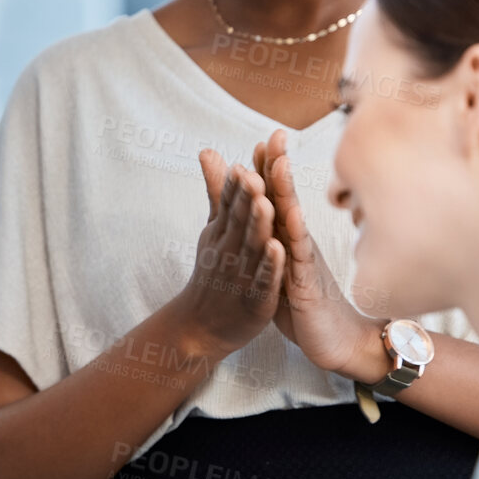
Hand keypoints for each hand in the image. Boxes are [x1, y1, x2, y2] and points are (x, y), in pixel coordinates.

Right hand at [169, 153, 284, 357]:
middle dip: (248, 197)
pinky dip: (269, 265)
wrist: (200, 326)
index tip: (250, 154)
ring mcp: (240, 274)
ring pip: (252, 247)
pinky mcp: (255, 298)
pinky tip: (278, 249)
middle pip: (239, 220)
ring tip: (266, 203)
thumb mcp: (213, 228)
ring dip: (258, 225)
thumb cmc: (213, 273)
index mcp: (222, 232)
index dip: (240, 180)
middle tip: (254, 172)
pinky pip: (263, 279)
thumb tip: (209, 151)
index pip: (230, 201)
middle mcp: (228, 249)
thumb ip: (218, 190)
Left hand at [255, 130, 385, 378]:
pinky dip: (293, 243)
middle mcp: (299, 245)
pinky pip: (299, 263)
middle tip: (272, 135)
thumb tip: (262, 221)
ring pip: (293, 224)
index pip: (276, 199)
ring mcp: (304, 263)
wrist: (336, 341)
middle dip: (278, 168)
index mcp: (288, 240)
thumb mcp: (280, 268)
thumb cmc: (306, 304)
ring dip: (285, 195)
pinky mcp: (306, 287)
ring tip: (277, 165)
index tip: (261, 138)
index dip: (267, 171)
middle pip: (286, 200)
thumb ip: (272, 243)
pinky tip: (288, 224)